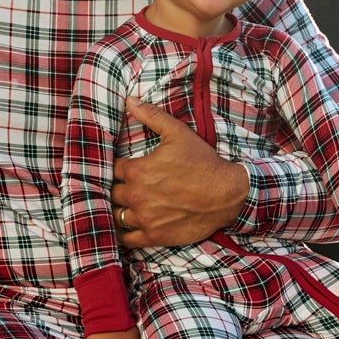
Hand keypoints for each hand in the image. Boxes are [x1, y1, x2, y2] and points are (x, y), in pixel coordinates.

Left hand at [110, 98, 250, 246]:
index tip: (122, 169)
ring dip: (118, 210)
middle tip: (124, 187)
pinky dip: (122, 234)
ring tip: (124, 206)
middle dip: (117, 189)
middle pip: (111, 193)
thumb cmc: (203, 163)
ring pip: (115, 215)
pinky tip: (126, 227)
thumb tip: (129, 100)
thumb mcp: (178, 133)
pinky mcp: (153, 236)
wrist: (227, 194)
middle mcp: (135, 195)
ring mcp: (143, 217)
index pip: (111, 169)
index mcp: (137, 170)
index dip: (116, 168)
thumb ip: (151, 116)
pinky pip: (125, 239)